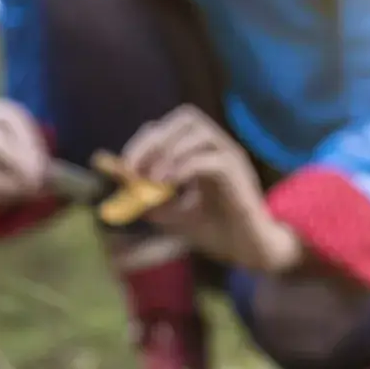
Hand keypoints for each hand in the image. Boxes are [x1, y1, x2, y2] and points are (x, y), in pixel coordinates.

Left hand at [122, 105, 302, 272]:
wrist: (248, 250)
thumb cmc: (216, 231)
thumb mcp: (173, 214)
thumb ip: (148, 198)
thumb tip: (121, 184)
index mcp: (203, 151)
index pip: (171, 128)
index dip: (144, 141)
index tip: (125, 166)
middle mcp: (218, 147)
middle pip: (185, 118)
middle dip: (153, 140)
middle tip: (133, 168)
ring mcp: (230, 156)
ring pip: (198, 131)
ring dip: (168, 152)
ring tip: (152, 180)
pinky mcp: (237, 172)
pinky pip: (209, 158)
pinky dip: (183, 167)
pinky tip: (167, 185)